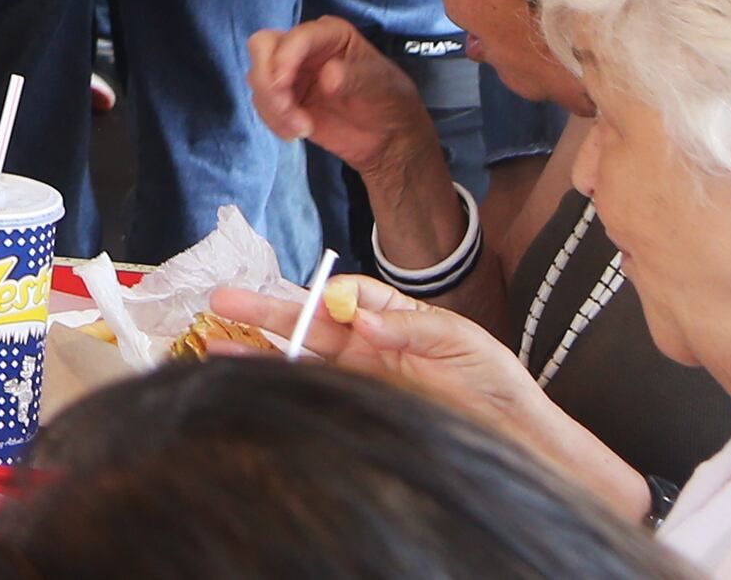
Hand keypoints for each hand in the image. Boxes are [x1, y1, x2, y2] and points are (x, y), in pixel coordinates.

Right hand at [208, 277, 564, 441]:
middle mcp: (368, 347)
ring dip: (258, 349)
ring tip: (214, 340)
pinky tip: (247, 379)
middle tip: (222, 298)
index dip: (324, 297)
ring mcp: (360, 379)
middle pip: (308, 323)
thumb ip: (408, 325)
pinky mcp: (359, 406)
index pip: (344, 298)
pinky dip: (279, 384)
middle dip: (265, 310)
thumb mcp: (459, 337)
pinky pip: (313, 392)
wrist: (516, 433)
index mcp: (391, 319)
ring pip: (299, 359)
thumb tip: (358, 316)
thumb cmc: (494, 379)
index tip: (319, 305)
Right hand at [246, 16, 445, 197]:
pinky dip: (274, 120)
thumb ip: (355, 77)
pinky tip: (298, 133)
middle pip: (263, 46)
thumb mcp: (381, 85)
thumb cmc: (390, 101)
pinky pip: (262, 104)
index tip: (283, 84)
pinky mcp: (283, 99)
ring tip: (302, 128)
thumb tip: (327, 75)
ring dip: (273, 106)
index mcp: (330, 34)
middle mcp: (304, 48)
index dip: (285, 57)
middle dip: (268, 78)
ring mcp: (290, 74)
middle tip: (285, 107)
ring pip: (258, 78)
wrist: (387, 139)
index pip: (296, 36)